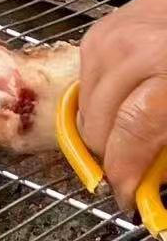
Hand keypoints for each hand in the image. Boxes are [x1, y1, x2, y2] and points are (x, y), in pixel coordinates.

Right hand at [77, 0, 166, 210]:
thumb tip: (154, 182)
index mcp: (164, 69)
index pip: (132, 131)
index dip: (126, 172)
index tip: (127, 198)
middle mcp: (130, 55)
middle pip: (100, 126)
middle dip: (110, 159)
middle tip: (127, 174)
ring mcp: (104, 45)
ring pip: (85, 113)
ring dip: (102, 136)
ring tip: (124, 141)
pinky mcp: (89, 42)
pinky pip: (82, 92)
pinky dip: (98, 110)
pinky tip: (119, 109)